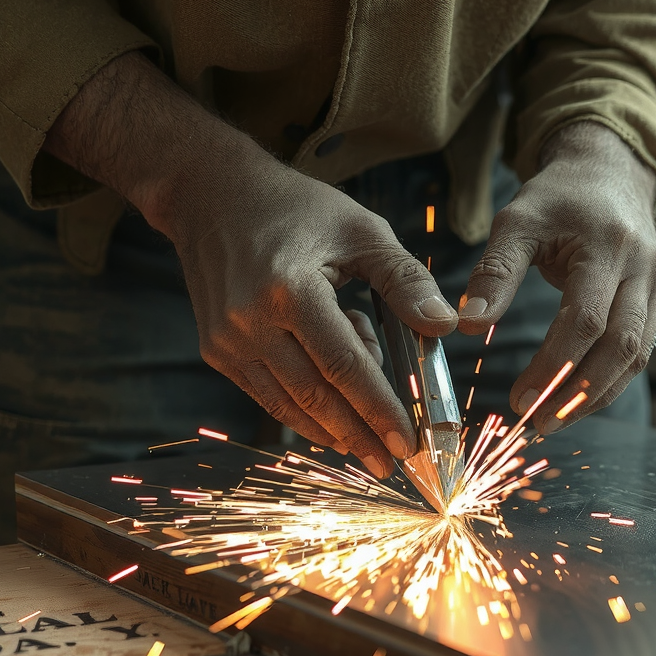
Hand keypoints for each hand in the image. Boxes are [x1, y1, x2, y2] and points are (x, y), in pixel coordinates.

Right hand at [43, 53, 457, 476]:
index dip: (378, 409)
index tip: (408, 441)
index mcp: (290, 288)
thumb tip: (446, 326)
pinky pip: (265, 394)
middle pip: (315, 395)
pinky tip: (331, 428)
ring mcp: (227, 339)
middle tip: (393, 461)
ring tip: (368, 452)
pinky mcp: (216, 349)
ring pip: (287, 404)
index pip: (344, 365)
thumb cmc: (295, 207)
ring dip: (331, 433)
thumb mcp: (360, 229)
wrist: (210, 194)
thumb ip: (404, 280)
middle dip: (358, 434)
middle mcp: (251, 320)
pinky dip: (301, 414)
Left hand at [457, 122, 655, 432]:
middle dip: (577, 394)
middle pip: (621, 348)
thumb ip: (493, 273)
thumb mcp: (516, 222)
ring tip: (552, 421)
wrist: (609, 174)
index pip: (585, 320)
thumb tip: (464, 325)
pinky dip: (611, 380)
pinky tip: (576, 399)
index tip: (518, 400)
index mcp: (608, 247)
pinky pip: (643, 351)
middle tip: (536, 423)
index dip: (553, 366)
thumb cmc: (558, 199)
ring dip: (595, 396)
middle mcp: (645, 268)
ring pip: (638, 357)